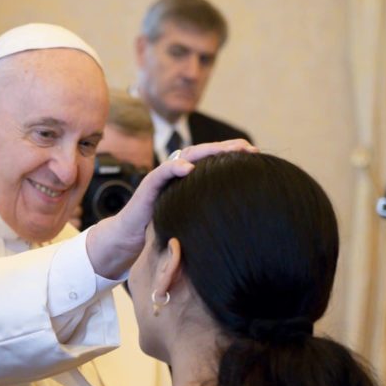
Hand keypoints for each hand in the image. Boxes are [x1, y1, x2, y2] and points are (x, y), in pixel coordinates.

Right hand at [85, 139, 256, 279]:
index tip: (256, 155)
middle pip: (203, 152)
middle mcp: (175, 172)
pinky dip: (175, 166)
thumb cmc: (160, 229)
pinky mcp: (148, 185)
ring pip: (185, 155)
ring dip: (206, 151)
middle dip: (226, 148)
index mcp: (187, 179)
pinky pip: (162, 171)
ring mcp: (162, 176)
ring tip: (226, 151)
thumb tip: (238, 219)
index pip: (212, 160)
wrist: (130, 237)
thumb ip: (207, 211)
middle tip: (248, 148)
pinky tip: (190, 167)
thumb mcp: (190, 218)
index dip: (232, 155)